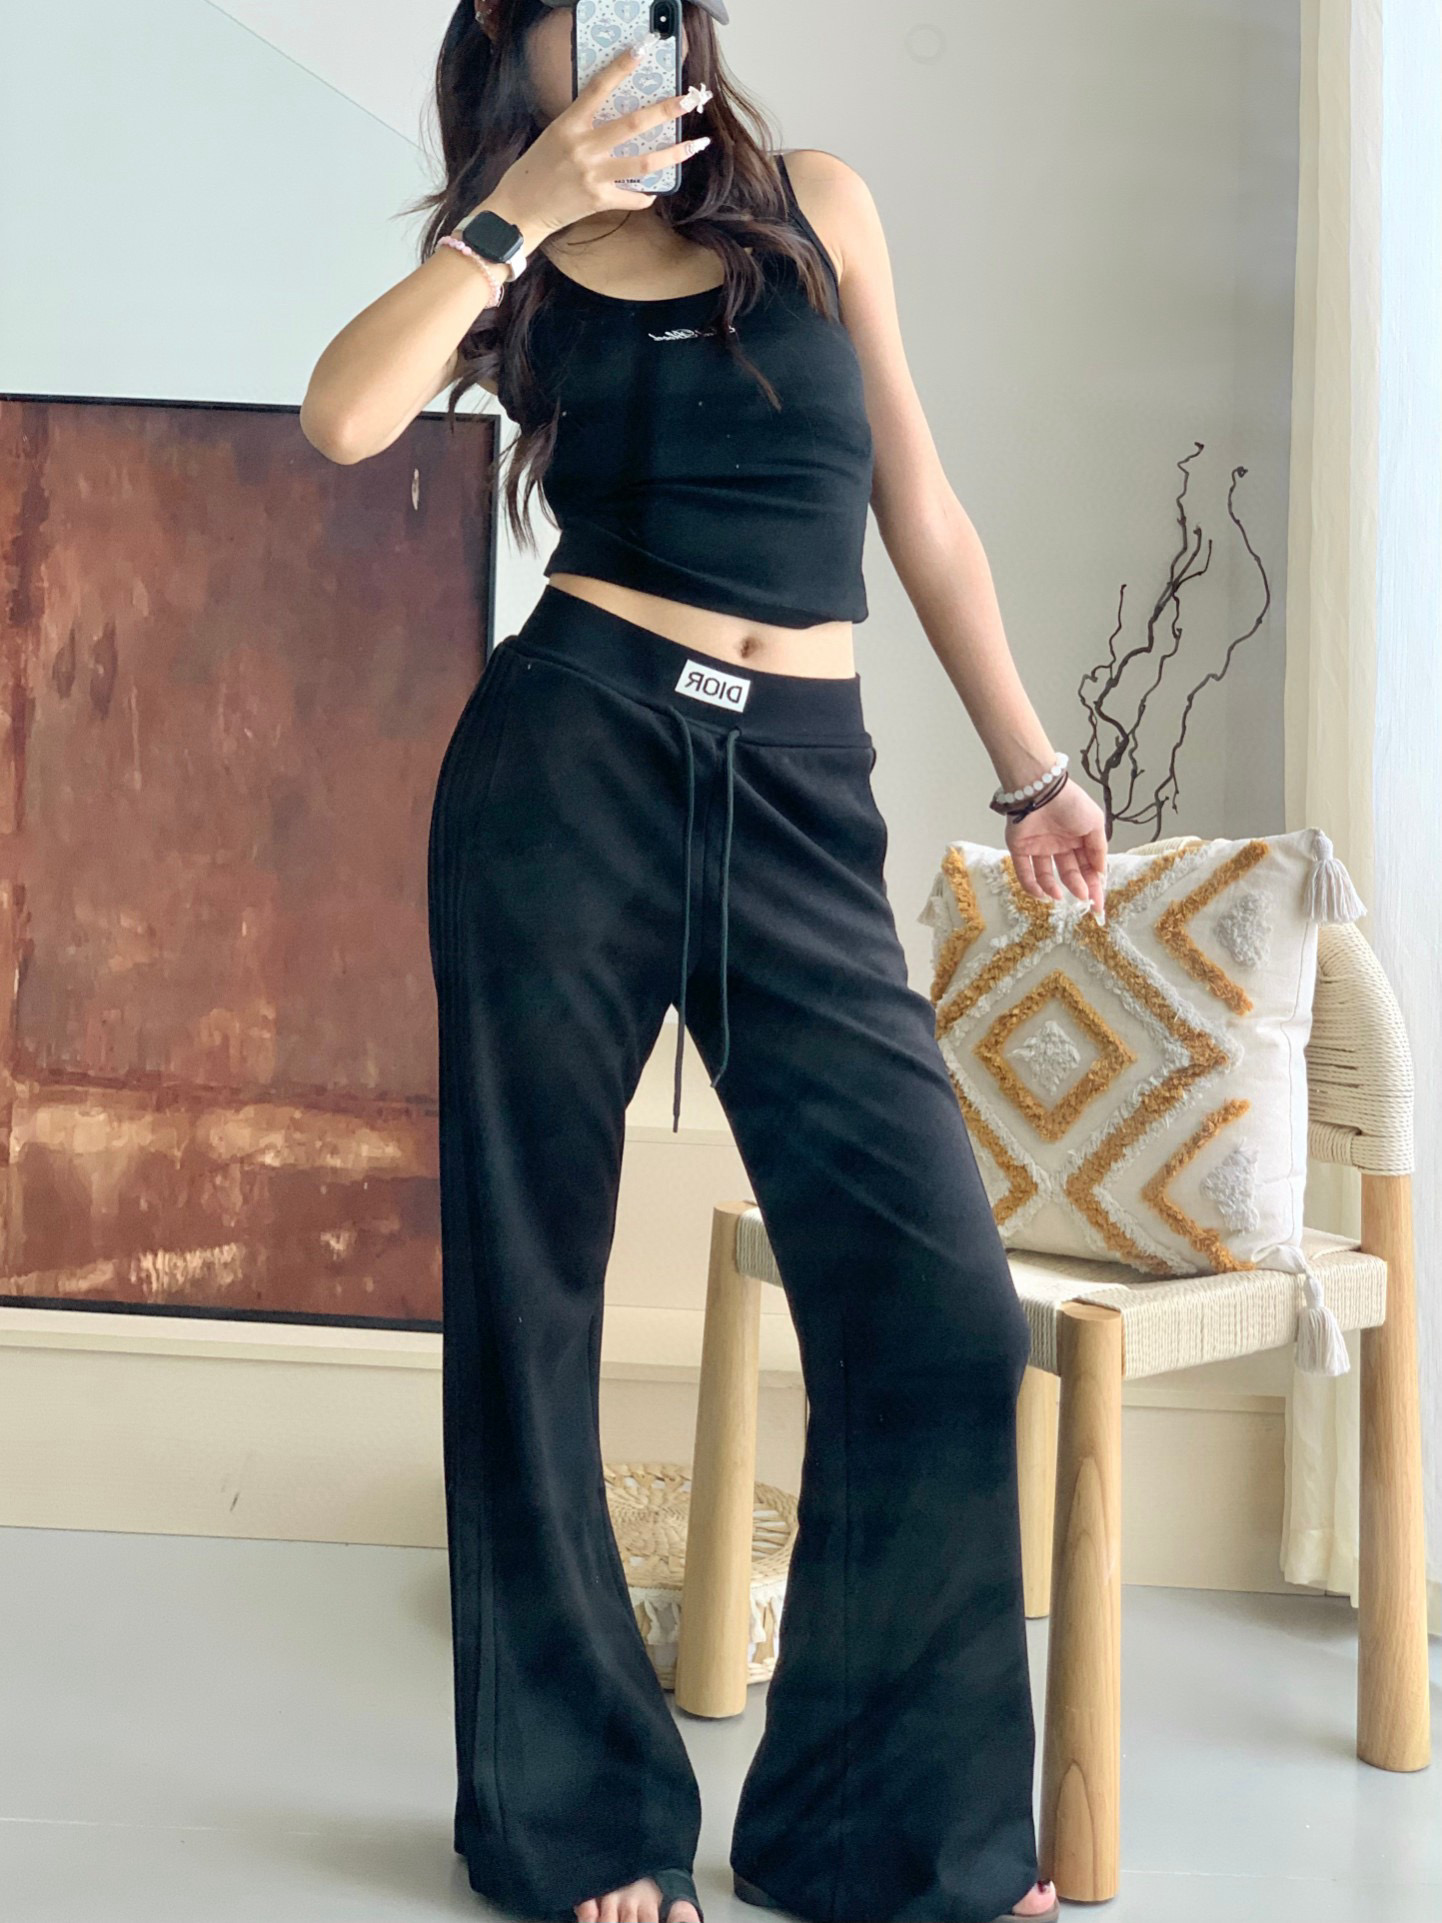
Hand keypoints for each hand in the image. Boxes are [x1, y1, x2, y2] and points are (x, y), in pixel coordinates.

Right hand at [479, 43, 710, 243]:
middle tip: (689, 100)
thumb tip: (615, 117)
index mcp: (570, 124)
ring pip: (643, 163)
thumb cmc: (536, 170)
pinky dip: (644, 196)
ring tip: (696, 145)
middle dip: (666, 110)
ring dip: (674, 154)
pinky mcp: (598, 200)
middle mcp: (583, 147)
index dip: (621, 67)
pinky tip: (652, 192)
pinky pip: (632, 197)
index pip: (599, 88)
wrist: (519, 209)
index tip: (642, 51)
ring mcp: (593, 175)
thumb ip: (583, 125)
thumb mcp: (555, 136)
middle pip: (633, 124)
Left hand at [1004, 778, 1108, 923]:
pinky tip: (1043, 894)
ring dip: (1054, 888)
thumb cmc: (1071, 803)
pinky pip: (1024, 871)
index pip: (1088, 867)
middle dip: (1078, 888)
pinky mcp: (1019, 848)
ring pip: (1046, 875)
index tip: (1098, 904)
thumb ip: (1099, 849)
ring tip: (1061, 896)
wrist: (1041, 790)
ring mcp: (1039, 847)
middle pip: (1069, 872)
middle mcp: (1059, 844)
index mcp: (1078, 839)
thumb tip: (1101, 873)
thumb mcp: (1095, 824)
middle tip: (1084, 902)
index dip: (1094, 885)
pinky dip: (1032, 886)